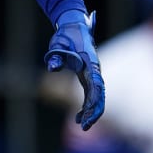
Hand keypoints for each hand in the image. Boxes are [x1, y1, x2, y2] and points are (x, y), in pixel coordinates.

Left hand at [45, 10, 103, 130]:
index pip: (96, 85)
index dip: (94, 100)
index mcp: (91, 63)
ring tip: (81, 125)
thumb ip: (56, 55)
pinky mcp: (87, 76)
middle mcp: (95, 70)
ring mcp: (93, 73)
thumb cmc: (66, 34)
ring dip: (91, 111)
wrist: (72, 25)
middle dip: (94, 111)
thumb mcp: (58, 43)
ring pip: (96, 96)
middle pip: (99, 94)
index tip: (89, 113)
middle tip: (85, 126)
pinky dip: (86, 106)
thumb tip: (53, 67)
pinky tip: (78, 117)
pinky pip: (90, 94)